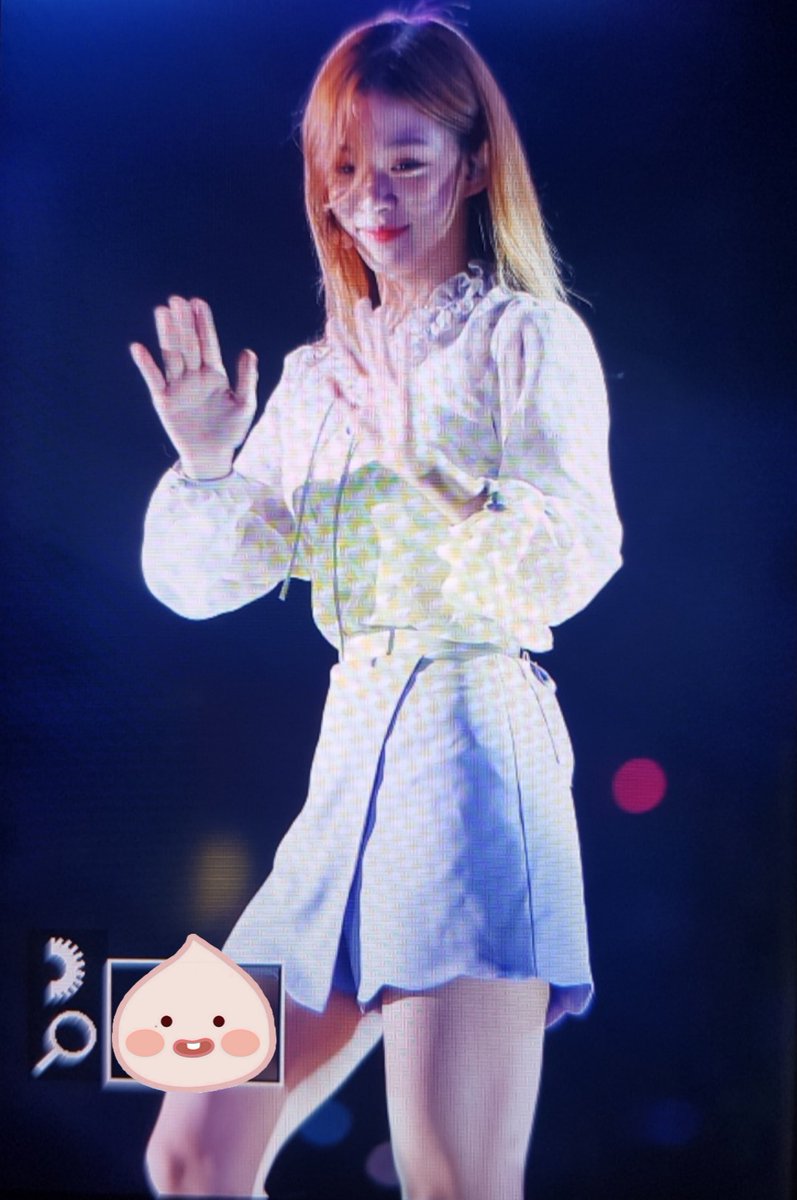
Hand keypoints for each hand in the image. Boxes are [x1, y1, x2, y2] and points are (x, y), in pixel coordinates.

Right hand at [130, 296, 257, 477]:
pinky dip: (146, 365)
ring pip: (171, 355)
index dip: (202, 323)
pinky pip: (154, 379)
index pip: (207, 343)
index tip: (198, 302)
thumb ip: (247, 379)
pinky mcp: (164, 400)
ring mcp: (178, 386)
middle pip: (187, 344)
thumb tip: (248, 351)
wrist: (211, 455)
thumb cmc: (230, 430)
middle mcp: (194, 376)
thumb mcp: (245, 405)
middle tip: (177, 299)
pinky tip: (139, 348)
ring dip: (166, 334)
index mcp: (214, 374)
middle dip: (183, 322)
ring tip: (162, 312)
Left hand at [325, 299, 485, 521]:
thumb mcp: (353, 419)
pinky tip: (404, 331)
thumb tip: (327, 378)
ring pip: (383, 353)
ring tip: (376, 309)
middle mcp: (379, 381)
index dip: (341, 341)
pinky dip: (404, 350)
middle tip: (359, 301)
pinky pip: (403, 368)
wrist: (400, 459)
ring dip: (379, 331)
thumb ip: (340, 399)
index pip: (351, 359)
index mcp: (366, 387)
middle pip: (368, 348)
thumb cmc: (380, 441)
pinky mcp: (403, 393)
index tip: (330, 322)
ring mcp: (391, 385)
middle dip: (363, 326)